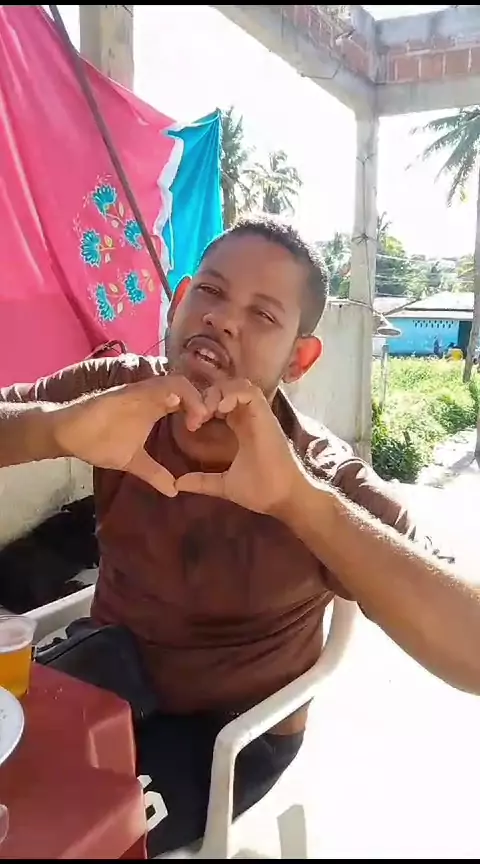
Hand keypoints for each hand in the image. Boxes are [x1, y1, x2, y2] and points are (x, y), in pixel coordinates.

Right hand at [51, 376, 207, 496]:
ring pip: (176, 381)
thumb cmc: (100, 442)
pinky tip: (176, 404)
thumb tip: (174, 491)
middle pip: (190, 387)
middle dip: (206, 400)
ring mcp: (141, 392)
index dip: (203, 409)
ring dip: (192, 396)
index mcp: (157, 407)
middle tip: (211, 421)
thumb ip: (155, 473)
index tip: (208, 428)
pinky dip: (168, 392)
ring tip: (198, 418)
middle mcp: (153, 396)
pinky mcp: (128, 393)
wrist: (70, 435)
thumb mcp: (134, 462)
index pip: (189, 399)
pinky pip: (153, 386)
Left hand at [175, 379, 303, 516]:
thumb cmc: (259, 491)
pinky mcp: (265, 415)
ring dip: (219, 392)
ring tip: (207, 412)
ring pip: (238, 385)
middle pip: (227, 389)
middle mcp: (250, 418)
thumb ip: (202, 481)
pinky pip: (249, 391)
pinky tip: (219, 409)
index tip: (191, 424)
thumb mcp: (223, 485)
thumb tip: (178, 484)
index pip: (222, 403)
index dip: (204, 406)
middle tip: (195, 417)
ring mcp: (258, 415)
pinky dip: (232, 394)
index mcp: (242, 428)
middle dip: (207, 396)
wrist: (283, 499)